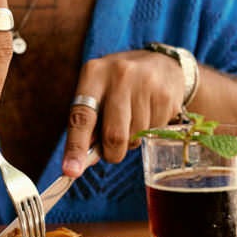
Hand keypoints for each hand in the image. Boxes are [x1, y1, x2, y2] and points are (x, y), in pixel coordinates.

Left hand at [62, 49, 187, 176]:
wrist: (162, 65)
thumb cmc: (121, 85)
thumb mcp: (99, 93)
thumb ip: (89, 124)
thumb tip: (81, 162)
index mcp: (94, 73)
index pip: (82, 117)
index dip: (76, 147)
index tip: (71, 171)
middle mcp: (119, 75)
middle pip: (114, 135)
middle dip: (113, 153)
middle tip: (114, 151)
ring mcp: (145, 84)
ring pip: (135, 137)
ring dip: (132, 141)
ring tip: (134, 121)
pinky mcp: (166, 96)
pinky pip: (154, 132)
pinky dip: (150, 132)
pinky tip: (150, 115)